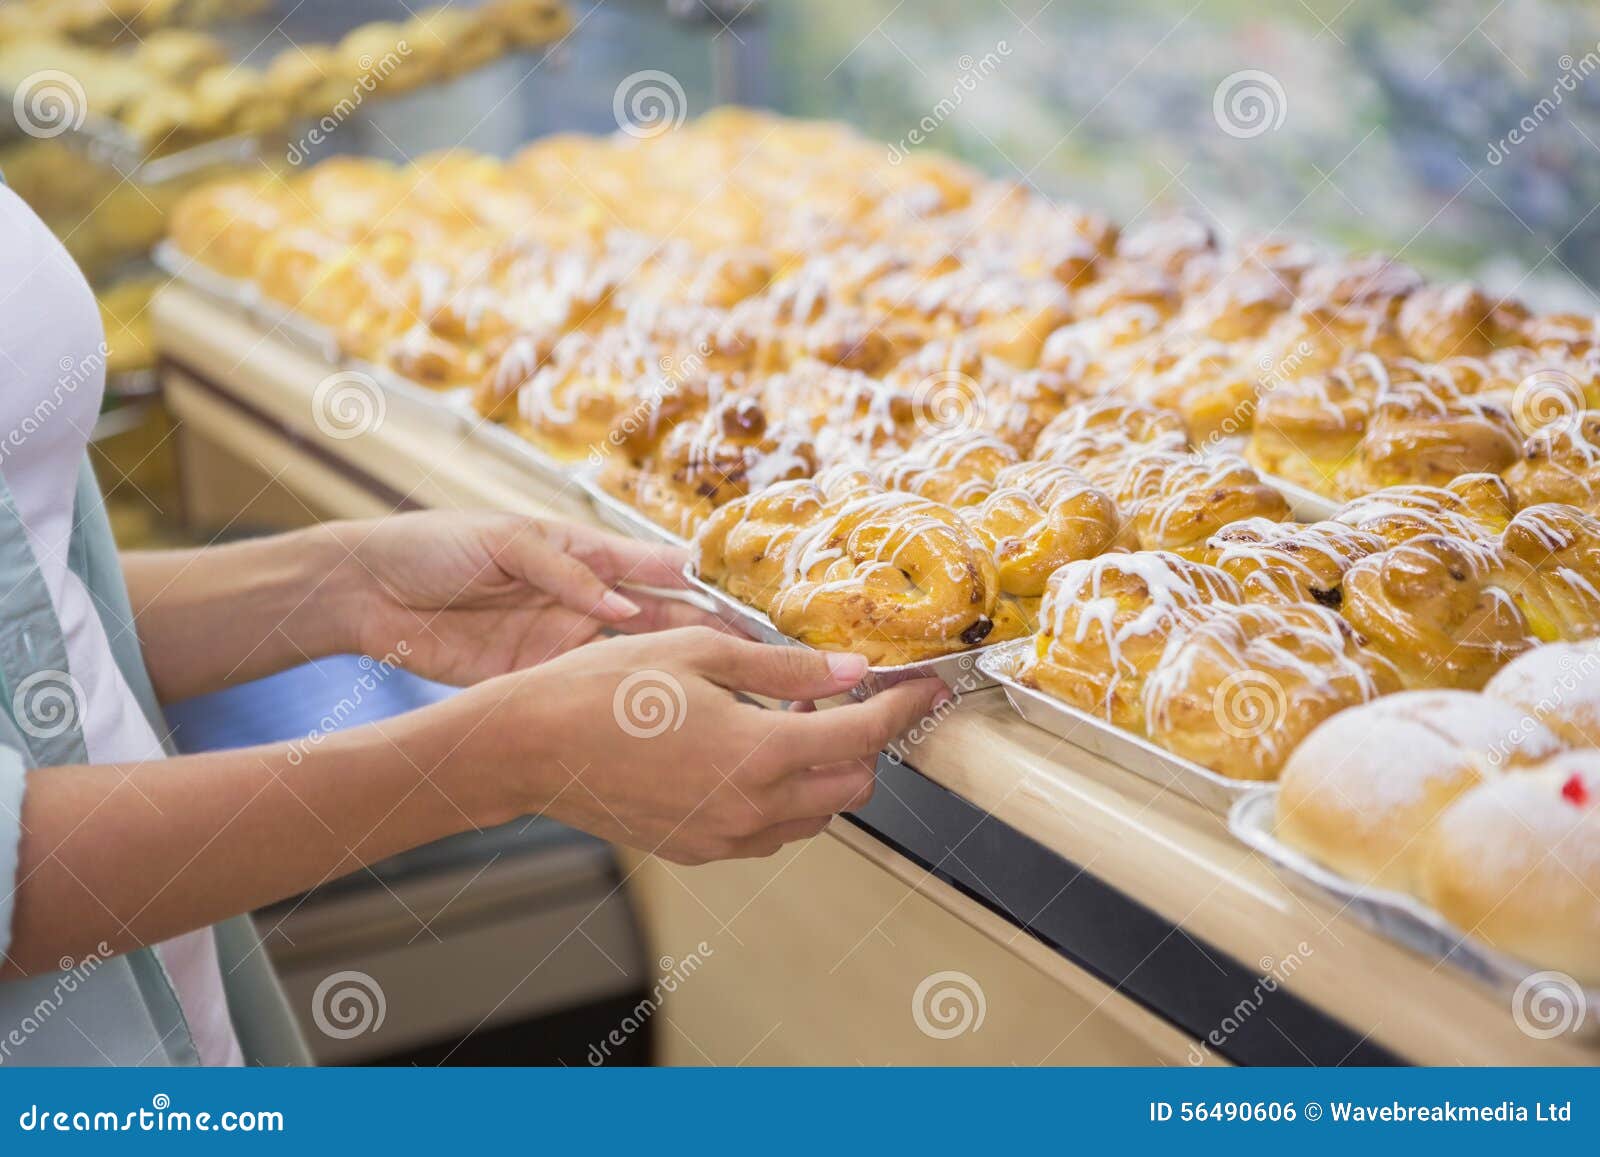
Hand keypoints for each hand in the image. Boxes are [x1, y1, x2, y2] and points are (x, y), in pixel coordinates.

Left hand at [332, 511, 727, 684]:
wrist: (369, 592)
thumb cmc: (436, 545)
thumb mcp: (505, 543)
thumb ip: (567, 574)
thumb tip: (625, 608)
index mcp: (582, 554)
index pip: (655, 568)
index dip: (701, 584)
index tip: (749, 602)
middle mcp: (584, 600)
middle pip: (663, 619)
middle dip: (711, 636)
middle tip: (762, 659)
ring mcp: (564, 643)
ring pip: (638, 661)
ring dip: (681, 675)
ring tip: (730, 695)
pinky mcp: (538, 679)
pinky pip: (592, 692)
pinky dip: (629, 706)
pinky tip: (666, 723)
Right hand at [447, 627, 950, 863]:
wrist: (530, 748)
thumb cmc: (603, 690)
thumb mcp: (701, 654)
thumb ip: (785, 669)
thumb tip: (849, 670)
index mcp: (759, 754)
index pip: (865, 736)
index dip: (906, 709)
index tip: (927, 689)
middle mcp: (752, 808)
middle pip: (853, 784)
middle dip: (865, 741)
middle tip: (845, 697)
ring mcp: (726, 838)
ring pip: (816, 815)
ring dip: (823, 771)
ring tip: (789, 721)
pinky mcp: (702, 850)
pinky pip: (771, 831)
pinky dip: (784, 797)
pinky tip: (751, 755)